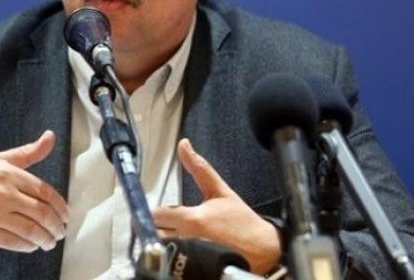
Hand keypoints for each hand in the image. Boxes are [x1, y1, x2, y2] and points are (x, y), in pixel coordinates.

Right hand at [0, 130, 68, 252]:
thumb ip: (27, 153)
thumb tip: (49, 138)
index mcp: (9, 173)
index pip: (45, 191)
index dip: (60, 206)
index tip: (65, 214)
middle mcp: (4, 194)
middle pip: (42, 213)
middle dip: (56, 225)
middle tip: (60, 231)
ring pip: (31, 230)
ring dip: (45, 238)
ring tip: (49, 241)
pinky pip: (13, 242)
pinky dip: (27, 246)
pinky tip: (32, 245)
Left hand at [152, 138, 280, 273]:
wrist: (262, 249)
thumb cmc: (242, 222)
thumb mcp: (220, 191)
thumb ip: (199, 168)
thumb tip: (184, 145)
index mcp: (195, 220)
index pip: (156, 215)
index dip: (151, 209)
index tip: (153, 206)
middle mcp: (189, 241)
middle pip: (152, 232)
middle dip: (153, 223)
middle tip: (162, 218)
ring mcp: (190, 257)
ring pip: (160, 245)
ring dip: (160, 236)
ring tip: (169, 230)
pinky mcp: (192, 267)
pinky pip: (172, 257)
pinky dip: (170, 250)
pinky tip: (177, 243)